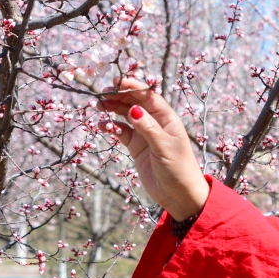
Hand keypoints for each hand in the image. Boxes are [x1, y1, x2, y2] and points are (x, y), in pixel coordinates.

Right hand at [96, 76, 209, 220]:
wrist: (179, 195)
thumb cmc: (178, 169)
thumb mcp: (164, 147)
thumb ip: (148, 128)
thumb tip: (133, 109)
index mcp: (168, 119)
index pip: (149, 97)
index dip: (133, 87)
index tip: (116, 82)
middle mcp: (156, 124)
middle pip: (135, 103)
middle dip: (119, 97)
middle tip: (101, 95)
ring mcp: (145, 135)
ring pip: (126, 116)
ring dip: (113, 110)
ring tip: (99, 106)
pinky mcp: (137, 147)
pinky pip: (122, 132)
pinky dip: (112, 127)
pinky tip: (103, 126)